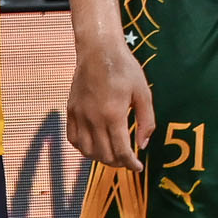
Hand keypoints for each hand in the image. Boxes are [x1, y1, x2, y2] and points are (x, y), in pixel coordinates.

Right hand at [65, 33, 151, 168]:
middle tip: (128, 160)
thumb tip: (143, 145)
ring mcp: (79, 115)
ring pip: (87, 151)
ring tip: (112, 154)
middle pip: (104, 155)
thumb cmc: (124, 69)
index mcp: (113, 115)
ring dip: (100, 158)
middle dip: (118, 163)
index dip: (131, 164)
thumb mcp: (143, 93)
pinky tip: (94, 145)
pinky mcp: (71, 110)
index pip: (121, 151)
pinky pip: (73, 138)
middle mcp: (93, 118)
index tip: (138, 167)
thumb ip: (146, 121)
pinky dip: (83, 148)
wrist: (98, 49)